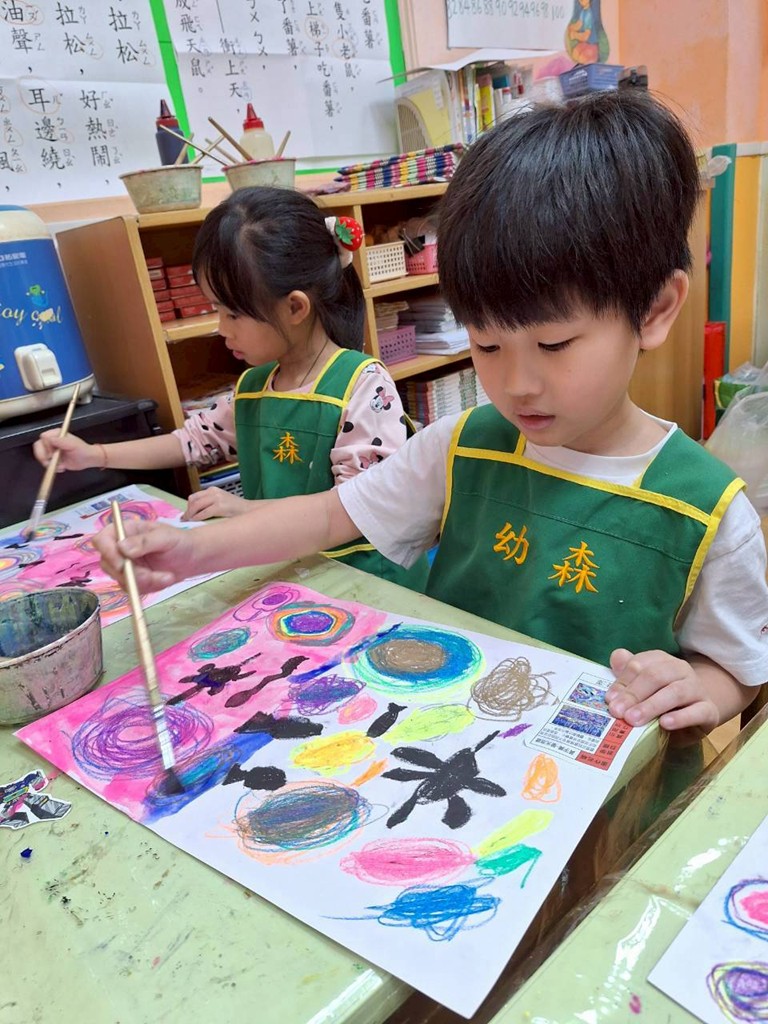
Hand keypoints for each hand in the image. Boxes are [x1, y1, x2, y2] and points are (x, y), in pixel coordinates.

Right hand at [32, 430, 101, 471]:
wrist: (88, 460)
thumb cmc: (83, 450)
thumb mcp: (73, 445)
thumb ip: (61, 441)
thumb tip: (49, 439)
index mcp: (56, 434)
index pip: (43, 438)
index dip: (46, 446)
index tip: (52, 454)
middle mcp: (51, 441)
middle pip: (38, 447)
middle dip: (43, 457)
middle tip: (52, 463)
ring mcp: (51, 450)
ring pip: (40, 456)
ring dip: (49, 463)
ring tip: (61, 465)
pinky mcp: (52, 459)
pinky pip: (45, 463)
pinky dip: (52, 468)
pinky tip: (62, 467)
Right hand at [93, 519, 193, 593]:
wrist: (193, 558)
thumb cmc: (180, 541)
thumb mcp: (166, 537)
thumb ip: (145, 541)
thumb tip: (122, 547)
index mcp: (125, 531)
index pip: (101, 540)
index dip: (107, 553)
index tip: (122, 564)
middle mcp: (120, 548)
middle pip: (108, 564)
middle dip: (132, 574)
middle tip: (153, 575)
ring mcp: (125, 565)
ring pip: (122, 580)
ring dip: (145, 582)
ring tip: (167, 576)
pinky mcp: (133, 580)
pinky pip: (132, 589)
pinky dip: (150, 587)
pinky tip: (164, 579)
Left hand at [182, 487, 253, 520]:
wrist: (250, 511)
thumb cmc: (236, 510)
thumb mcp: (221, 502)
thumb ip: (209, 504)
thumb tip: (194, 514)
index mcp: (213, 490)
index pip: (194, 497)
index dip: (188, 507)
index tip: (186, 516)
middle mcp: (213, 492)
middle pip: (193, 500)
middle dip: (188, 511)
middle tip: (185, 520)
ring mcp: (217, 498)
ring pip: (196, 505)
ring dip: (190, 515)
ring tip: (189, 522)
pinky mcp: (220, 506)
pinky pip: (203, 513)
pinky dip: (197, 518)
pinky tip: (195, 523)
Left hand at [605, 648, 719, 733]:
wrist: (697, 715)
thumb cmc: (663, 700)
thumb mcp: (643, 688)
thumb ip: (628, 673)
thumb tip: (616, 658)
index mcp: (662, 660)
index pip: (640, 664)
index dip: (623, 681)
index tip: (610, 699)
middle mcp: (681, 670)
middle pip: (656, 676)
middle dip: (634, 694)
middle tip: (618, 712)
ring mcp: (697, 689)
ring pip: (676, 692)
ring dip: (652, 706)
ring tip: (634, 719)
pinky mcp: (709, 710)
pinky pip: (697, 711)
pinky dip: (681, 717)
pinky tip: (665, 724)